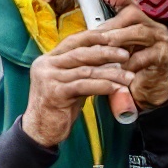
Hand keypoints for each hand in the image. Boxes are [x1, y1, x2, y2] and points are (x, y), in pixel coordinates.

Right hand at [22, 27, 132, 146]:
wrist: (40, 130)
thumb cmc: (57, 107)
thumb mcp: (68, 82)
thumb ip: (81, 69)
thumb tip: (107, 58)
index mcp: (46, 60)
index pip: (72, 41)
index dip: (93, 37)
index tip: (112, 37)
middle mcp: (45, 66)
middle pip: (80, 53)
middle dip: (106, 52)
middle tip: (125, 55)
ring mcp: (48, 79)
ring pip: (86, 70)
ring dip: (110, 73)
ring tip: (127, 77)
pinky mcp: (55, 93)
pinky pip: (84, 85)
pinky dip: (103, 86)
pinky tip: (116, 88)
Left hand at [97, 0, 167, 109]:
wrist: (146, 90)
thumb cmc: (128, 69)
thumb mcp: (116, 51)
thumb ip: (107, 40)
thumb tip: (85, 34)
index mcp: (140, 23)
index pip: (131, 6)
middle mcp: (153, 28)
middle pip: (134, 15)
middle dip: (113, 25)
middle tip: (98, 36)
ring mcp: (162, 40)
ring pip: (141, 32)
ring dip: (121, 39)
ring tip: (106, 46)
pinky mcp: (164, 56)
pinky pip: (145, 55)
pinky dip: (130, 61)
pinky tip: (119, 68)